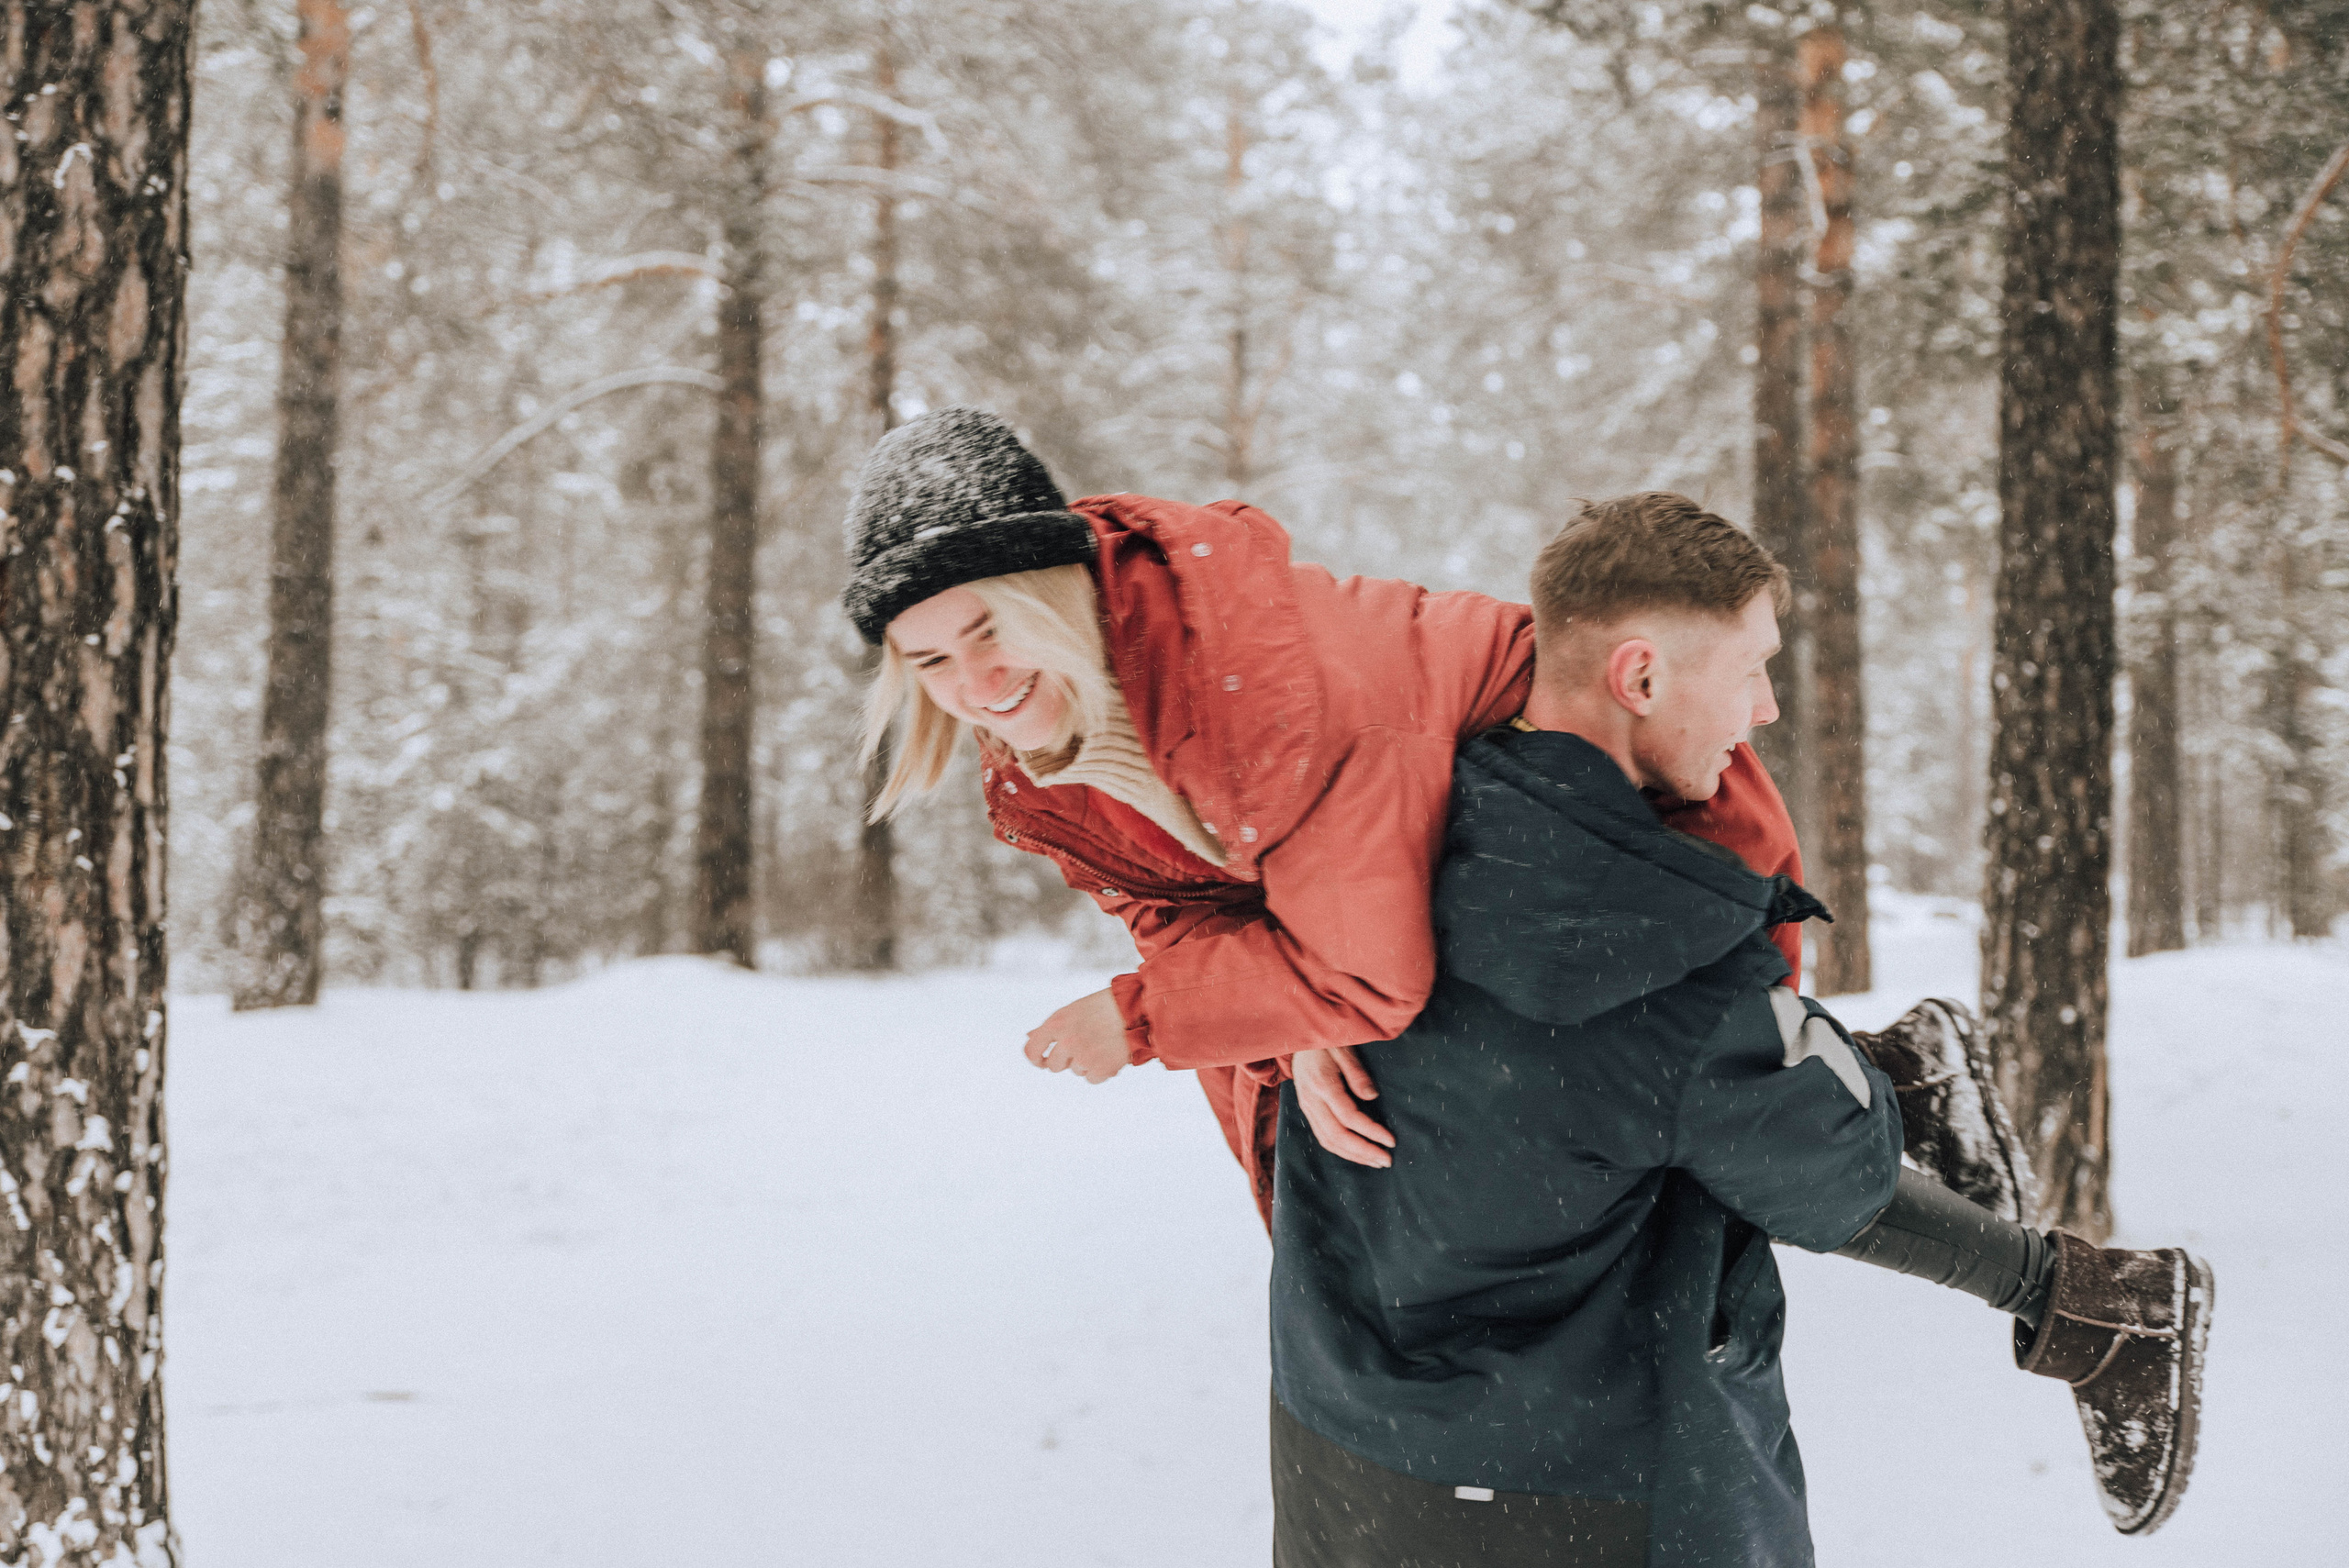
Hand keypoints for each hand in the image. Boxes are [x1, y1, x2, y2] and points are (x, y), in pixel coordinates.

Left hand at [1023, 987, 1132, 1083]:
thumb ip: (1052, 1027)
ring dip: (1087, 1062)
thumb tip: (1030, 1037)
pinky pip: (1091, 1078)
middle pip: (1054, 1066)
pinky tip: (1110, 1054)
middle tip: (1082, 1048)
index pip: (1032, 1049)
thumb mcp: (1073, 1010)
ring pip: (1076, 1071)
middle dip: (1066, 1061)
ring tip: (1103, 1044)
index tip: (1042, 1061)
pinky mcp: (1100, 1069)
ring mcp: (1083, 1057)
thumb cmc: (1104, 1007)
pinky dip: (1100, 1070)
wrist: (1136, 1010)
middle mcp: (1067, 1041)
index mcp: (1056, 1024)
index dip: (1035, 1058)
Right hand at [1292, 1046, 1393, 1167]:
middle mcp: (1311, 1100)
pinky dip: (1341, 1149)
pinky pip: (1322, 1136)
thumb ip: (1357, 1073)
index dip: (1371, 1132)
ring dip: (1353, 1155)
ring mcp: (1306, 1107)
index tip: (1390, 1140)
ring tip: (1375, 1161)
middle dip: (1363, 1151)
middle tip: (1386, 1160)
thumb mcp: (1344, 1048)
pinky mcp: (1307, 1110)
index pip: (1349, 1118)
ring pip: (1328, 1141)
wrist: (1298, 1037)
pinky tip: (1356, 1153)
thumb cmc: (1326, 1039)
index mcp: (1322, 1084)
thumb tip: (1372, 1097)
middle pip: (1337, 1136)